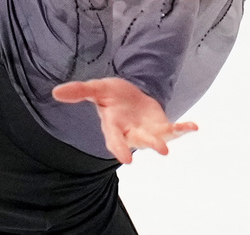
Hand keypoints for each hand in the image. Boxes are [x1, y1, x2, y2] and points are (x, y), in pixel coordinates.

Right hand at [51, 77, 197, 163]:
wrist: (130, 96)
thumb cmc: (111, 96)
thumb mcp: (96, 89)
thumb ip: (78, 91)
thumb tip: (55, 92)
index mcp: (113, 126)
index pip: (115, 139)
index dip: (120, 148)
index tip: (126, 160)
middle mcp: (131, 133)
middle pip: (141, 141)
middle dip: (151, 144)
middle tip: (162, 150)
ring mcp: (149, 132)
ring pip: (158, 139)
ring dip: (168, 140)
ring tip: (176, 144)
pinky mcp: (163, 127)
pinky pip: (175, 130)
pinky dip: (184, 129)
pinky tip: (194, 127)